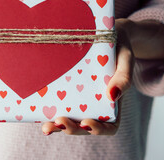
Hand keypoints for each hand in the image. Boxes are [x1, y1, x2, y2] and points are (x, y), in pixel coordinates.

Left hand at [41, 18, 134, 134]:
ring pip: (68, 120)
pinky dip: (48, 111)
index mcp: (113, 104)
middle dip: (70, 128)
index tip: (86, 123)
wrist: (106, 34)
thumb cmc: (119, 48)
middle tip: (59, 122)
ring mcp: (79, 100)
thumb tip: (112, 96)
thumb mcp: (125, 59)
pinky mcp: (65, 90)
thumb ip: (123, 77)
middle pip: (83, 127)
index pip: (109, 127)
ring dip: (56, 126)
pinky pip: (57, 104)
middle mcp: (95, 106)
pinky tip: (37, 111)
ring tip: (46, 127)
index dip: (97, 129)